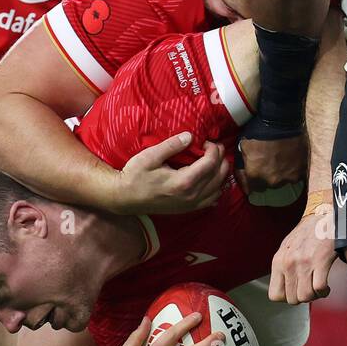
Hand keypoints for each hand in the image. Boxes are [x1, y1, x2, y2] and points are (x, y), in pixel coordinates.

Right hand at [114, 135, 229, 214]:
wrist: (125, 198)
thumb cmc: (135, 175)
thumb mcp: (150, 156)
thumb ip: (172, 146)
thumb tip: (190, 136)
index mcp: (184, 182)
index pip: (210, 163)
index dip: (214, 149)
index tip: (207, 141)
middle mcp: (192, 195)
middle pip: (219, 175)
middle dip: (221, 158)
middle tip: (215, 147)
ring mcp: (191, 205)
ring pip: (218, 188)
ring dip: (221, 173)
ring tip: (215, 160)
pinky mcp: (188, 209)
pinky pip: (212, 200)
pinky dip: (216, 187)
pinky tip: (212, 179)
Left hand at [238, 133, 307, 192]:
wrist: (282, 119)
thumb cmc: (259, 130)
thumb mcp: (243, 146)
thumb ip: (242, 164)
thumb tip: (243, 174)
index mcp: (255, 175)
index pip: (251, 189)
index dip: (251, 183)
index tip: (254, 177)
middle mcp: (271, 181)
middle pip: (267, 186)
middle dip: (266, 178)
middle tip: (269, 164)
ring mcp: (288, 178)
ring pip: (282, 181)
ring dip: (280, 174)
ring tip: (281, 161)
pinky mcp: (301, 172)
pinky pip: (295, 176)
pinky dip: (293, 170)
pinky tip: (291, 160)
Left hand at [270, 200, 335, 302]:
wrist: (323, 216)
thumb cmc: (307, 233)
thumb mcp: (287, 248)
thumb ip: (283, 267)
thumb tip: (286, 286)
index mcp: (278, 261)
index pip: (275, 295)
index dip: (287, 297)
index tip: (296, 292)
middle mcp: (288, 263)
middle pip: (292, 299)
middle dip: (303, 297)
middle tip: (310, 289)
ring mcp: (304, 263)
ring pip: (306, 296)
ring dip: (315, 296)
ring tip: (318, 288)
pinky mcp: (320, 261)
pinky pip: (320, 288)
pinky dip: (324, 291)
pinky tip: (326, 285)